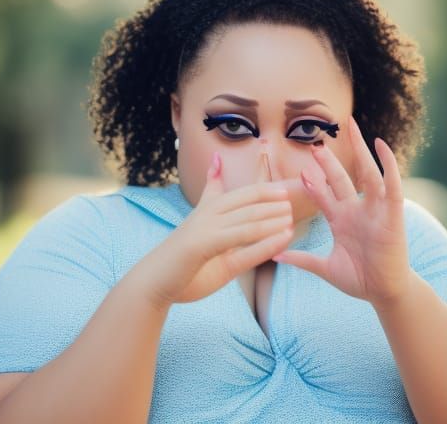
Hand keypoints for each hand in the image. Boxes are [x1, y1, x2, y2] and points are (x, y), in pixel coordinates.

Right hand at [135, 150, 293, 308]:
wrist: (152, 283)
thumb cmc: (181, 260)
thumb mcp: (201, 228)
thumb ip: (212, 200)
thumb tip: (218, 162)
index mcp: (209, 209)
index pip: (244, 193)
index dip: (266, 189)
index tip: (286, 191)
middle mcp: (208, 213)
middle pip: (249, 200)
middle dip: (273, 200)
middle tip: (294, 202)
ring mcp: (206, 227)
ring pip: (249, 219)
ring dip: (273, 217)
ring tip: (292, 218)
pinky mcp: (204, 244)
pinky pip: (242, 239)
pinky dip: (266, 238)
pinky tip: (284, 237)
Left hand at [275, 117, 410, 307]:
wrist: (384, 293)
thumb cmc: (359, 280)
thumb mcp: (325, 268)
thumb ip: (303, 259)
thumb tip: (275, 256)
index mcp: (341, 220)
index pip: (324, 195)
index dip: (313, 183)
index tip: (300, 170)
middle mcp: (357, 210)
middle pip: (341, 179)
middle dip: (329, 162)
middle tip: (315, 144)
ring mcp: (375, 208)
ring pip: (365, 174)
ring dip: (358, 152)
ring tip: (351, 129)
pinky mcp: (392, 211)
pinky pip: (391, 183)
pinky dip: (388, 164)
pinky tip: (381, 145)